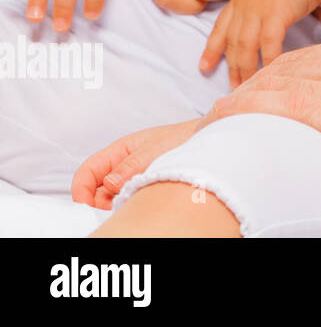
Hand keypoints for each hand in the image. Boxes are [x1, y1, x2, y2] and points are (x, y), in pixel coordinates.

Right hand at [70, 119, 198, 208]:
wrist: (209, 140)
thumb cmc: (183, 138)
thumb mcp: (156, 149)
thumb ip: (132, 165)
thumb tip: (110, 184)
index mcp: (119, 150)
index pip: (88, 171)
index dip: (81, 189)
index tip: (86, 207)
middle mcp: (122, 164)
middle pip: (96, 189)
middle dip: (97, 203)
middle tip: (113, 211)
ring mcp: (133, 177)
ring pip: (111, 197)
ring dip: (114, 205)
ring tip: (131, 206)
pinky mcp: (144, 187)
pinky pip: (127, 200)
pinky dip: (128, 206)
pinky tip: (139, 206)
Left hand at [200, 0, 320, 87]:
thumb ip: (265, 0)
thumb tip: (270, 15)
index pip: (221, 27)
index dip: (212, 48)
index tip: (204, 66)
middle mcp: (244, 5)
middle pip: (232, 42)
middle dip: (231, 67)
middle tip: (233, 88)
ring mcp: (257, 10)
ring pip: (245, 47)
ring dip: (245, 69)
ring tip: (248, 86)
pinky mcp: (275, 15)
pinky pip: (268, 45)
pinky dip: (268, 60)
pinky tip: (271, 72)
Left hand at [201, 31, 320, 181]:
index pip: (316, 55)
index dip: (284, 71)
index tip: (266, 85)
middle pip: (292, 66)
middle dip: (259, 83)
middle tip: (233, 102)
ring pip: (279, 83)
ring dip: (245, 97)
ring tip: (220, 112)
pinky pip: (280, 107)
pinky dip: (246, 109)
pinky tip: (224, 115)